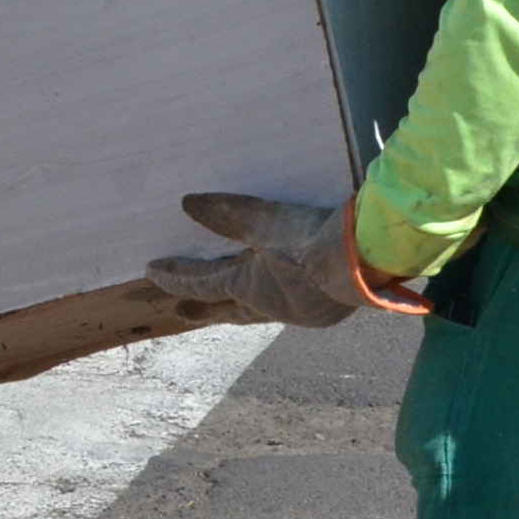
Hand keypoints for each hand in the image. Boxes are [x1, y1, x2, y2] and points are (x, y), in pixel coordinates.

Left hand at [146, 192, 366, 326]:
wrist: (366, 260)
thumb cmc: (311, 239)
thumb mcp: (263, 221)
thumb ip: (227, 214)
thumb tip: (187, 205)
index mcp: (248, 287)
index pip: (200, 284)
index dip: (174, 277)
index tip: (151, 272)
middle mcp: (269, 307)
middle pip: (227, 309)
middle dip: (203, 309)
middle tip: (180, 313)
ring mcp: (298, 314)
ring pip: (258, 313)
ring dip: (239, 308)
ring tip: (229, 306)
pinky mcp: (324, 312)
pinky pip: (286, 310)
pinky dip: (273, 304)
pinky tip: (281, 298)